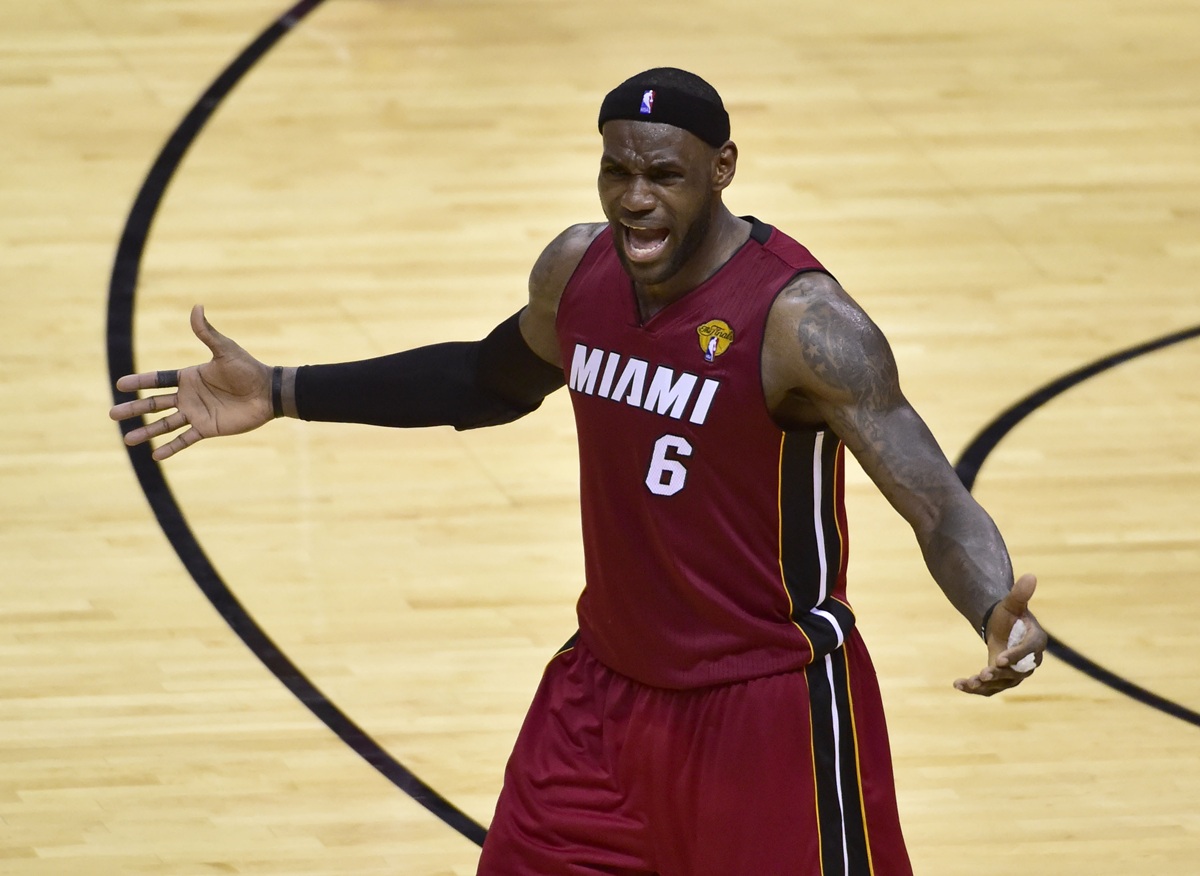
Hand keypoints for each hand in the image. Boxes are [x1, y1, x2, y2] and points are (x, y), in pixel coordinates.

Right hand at [109, 305, 274, 459]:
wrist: (267, 392)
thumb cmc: (248, 369)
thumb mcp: (225, 350)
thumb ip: (207, 333)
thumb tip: (196, 307)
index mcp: (189, 377)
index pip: (158, 379)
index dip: (140, 381)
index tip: (120, 384)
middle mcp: (189, 396)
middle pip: (155, 404)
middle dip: (134, 409)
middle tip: (112, 415)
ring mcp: (197, 413)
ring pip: (165, 425)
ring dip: (147, 432)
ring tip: (127, 440)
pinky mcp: (207, 428)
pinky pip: (185, 439)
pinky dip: (171, 448)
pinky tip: (155, 455)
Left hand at [954, 573, 1046, 695]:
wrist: (1002, 627)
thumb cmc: (1010, 614)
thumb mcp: (1012, 603)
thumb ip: (1020, 594)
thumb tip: (1030, 576)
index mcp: (1035, 642)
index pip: (1028, 653)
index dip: (1016, 656)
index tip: (1000, 659)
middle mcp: (1029, 662)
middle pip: (1016, 673)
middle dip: (999, 675)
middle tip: (983, 675)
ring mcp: (1016, 674)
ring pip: (1001, 684)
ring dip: (985, 685)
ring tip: (968, 683)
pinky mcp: (1001, 680)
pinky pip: (990, 689)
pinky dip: (974, 689)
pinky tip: (957, 684)